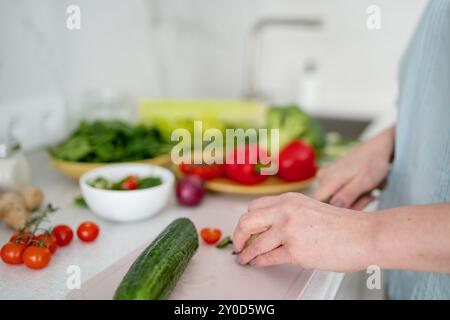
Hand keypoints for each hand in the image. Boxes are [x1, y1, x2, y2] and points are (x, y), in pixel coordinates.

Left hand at [233, 193, 374, 270]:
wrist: (365, 234)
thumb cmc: (343, 224)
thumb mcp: (310, 208)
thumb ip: (288, 214)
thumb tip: (269, 228)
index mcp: (289, 199)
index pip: (255, 207)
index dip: (246, 220)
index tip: (244, 229)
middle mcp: (286, 211)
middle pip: (247, 221)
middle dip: (238, 235)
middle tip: (238, 244)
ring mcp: (290, 231)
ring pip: (255, 243)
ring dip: (246, 253)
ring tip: (243, 258)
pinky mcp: (296, 251)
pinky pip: (269, 258)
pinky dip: (259, 262)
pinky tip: (258, 263)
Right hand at [314, 126, 394, 208]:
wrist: (377, 148)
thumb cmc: (373, 163)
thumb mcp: (365, 181)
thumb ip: (348, 194)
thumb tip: (334, 206)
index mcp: (329, 179)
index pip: (317, 204)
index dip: (332, 212)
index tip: (352, 210)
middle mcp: (323, 178)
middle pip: (328, 203)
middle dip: (349, 206)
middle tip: (369, 198)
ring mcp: (326, 177)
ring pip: (334, 200)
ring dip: (353, 202)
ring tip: (369, 193)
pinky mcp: (331, 178)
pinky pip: (337, 193)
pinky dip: (351, 196)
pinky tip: (364, 191)